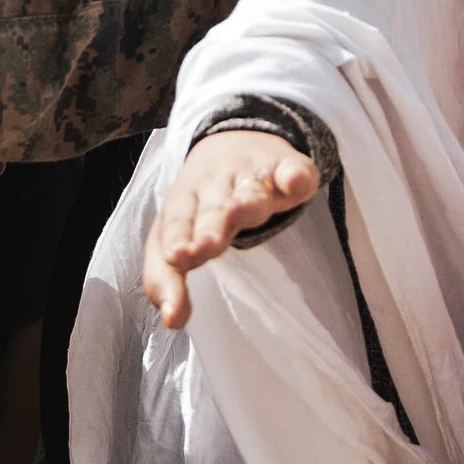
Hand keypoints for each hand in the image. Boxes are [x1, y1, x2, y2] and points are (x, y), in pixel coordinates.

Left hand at [140, 129, 316, 329]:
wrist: (233, 142)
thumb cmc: (200, 207)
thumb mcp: (175, 240)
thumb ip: (167, 282)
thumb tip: (173, 320)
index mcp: (184, 204)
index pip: (177, 224)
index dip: (178, 240)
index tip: (177, 258)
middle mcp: (215, 188)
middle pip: (211, 211)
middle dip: (207, 229)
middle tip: (203, 247)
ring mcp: (252, 177)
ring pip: (249, 190)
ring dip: (245, 202)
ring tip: (240, 210)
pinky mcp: (286, 168)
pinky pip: (292, 170)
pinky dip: (294, 175)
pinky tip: (296, 182)